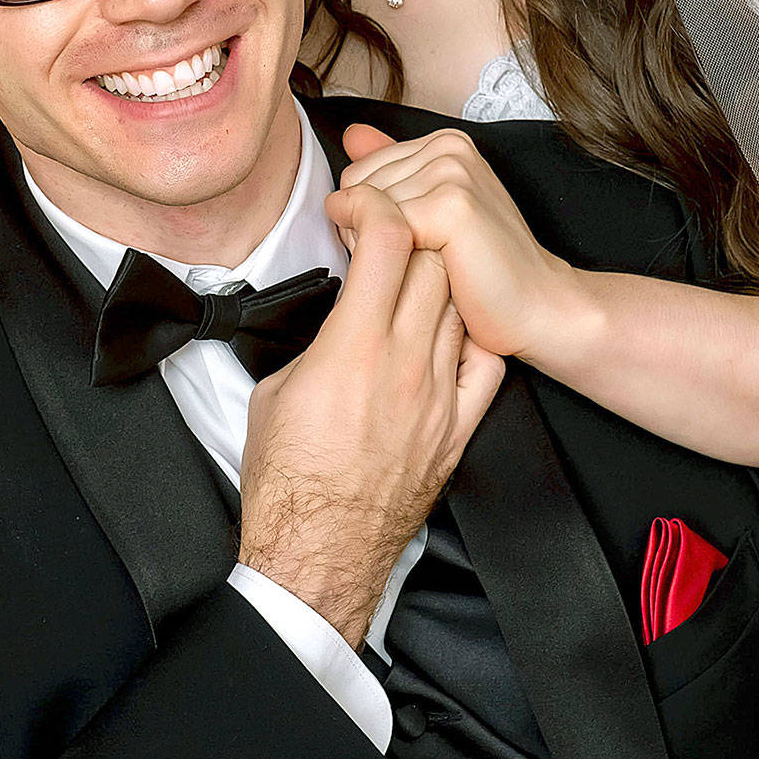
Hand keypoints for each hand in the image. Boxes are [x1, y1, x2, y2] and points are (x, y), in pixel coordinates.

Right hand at [239, 185, 504, 647]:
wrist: (319, 553)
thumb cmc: (287, 483)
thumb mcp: (273, 389)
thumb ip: (310, 339)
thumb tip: (322, 312)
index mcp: (352, 348)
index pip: (387, 238)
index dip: (371, 205)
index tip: (352, 209)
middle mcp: (404, 364)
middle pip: (433, 260)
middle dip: (406, 235)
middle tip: (379, 242)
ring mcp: (439, 396)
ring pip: (459, 304)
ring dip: (435, 282)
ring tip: (407, 288)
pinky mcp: (457, 429)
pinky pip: (484, 363)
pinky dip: (467, 337)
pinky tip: (444, 335)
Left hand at [335, 123, 586, 363]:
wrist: (537, 307)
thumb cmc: (485, 270)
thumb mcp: (433, 210)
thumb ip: (391, 168)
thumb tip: (352, 135)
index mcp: (444, 143)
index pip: (358, 174)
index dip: (365, 221)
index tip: (410, 245)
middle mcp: (448, 148)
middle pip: (357, 189)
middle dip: (369, 235)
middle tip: (420, 260)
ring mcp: (453, 173)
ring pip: (367, 211)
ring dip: (382, 252)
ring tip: (429, 267)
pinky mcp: (454, 206)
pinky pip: (385, 230)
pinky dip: (397, 262)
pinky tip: (433, 274)